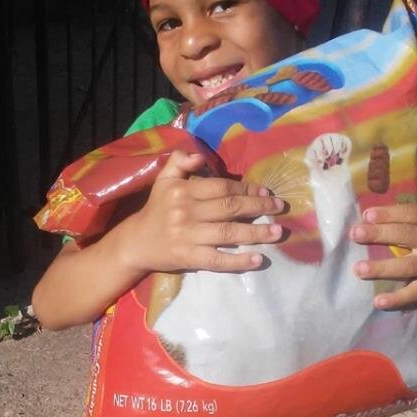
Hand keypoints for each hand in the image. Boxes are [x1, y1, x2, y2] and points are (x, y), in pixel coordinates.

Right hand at [125, 150, 284, 273]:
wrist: (136, 243)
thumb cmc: (157, 210)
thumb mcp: (164, 180)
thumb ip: (180, 162)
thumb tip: (199, 155)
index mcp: (183, 191)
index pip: (222, 187)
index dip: (246, 189)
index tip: (266, 191)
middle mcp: (187, 212)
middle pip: (230, 208)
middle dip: (258, 207)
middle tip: (280, 208)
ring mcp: (189, 236)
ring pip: (228, 233)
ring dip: (256, 233)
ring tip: (277, 232)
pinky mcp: (189, 257)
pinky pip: (218, 259)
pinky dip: (239, 261)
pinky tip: (258, 260)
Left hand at [350, 157, 416, 309]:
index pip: (413, 214)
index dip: (390, 213)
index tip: (367, 214)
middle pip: (407, 237)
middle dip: (379, 235)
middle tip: (355, 234)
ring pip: (409, 267)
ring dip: (382, 269)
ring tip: (358, 269)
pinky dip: (398, 299)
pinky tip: (378, 302)